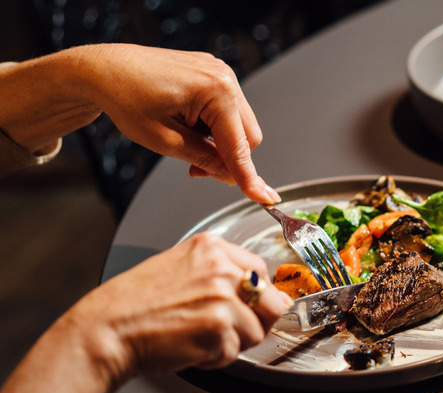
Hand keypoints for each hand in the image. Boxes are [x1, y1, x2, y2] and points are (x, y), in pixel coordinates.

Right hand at [70, 233, 291, 376]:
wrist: (107, 330)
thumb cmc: (134, 304)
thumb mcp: (180, 267)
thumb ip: (219, 273)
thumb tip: (259, 290)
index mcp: (212, 248)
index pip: (260, 270)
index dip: (258, 295)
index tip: (248, 306)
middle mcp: (221, 268)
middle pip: (271, 301)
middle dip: (256, 321)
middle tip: (229, 329)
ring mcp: (223, 297)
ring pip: (256, 332)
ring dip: (233, 342)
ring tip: (201, 338)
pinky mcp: (219, 327)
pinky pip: (235, 353)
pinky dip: (216, 358)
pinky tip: (192, 348)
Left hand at [76, 44, 279, 202]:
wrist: (105, 70)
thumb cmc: (126, 98)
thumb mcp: (165, 141)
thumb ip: (204, 159)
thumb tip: (229, 175)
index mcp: (216, 91)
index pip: (239, 146)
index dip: (248, 176)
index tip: (263, 198)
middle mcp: (225, 77)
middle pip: (247, 136)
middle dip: (228, 158)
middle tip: (196, 169)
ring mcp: (220, 73)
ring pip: (238, 125)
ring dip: (220, 143)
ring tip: (185, 143)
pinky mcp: (213, 74)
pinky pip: (227, 110)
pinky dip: (214, 127)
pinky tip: (189, 127)